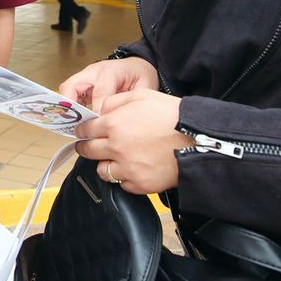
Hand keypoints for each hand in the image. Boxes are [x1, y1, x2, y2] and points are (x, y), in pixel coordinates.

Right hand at [60, 57, 160, 114]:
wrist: (137, 65)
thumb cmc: (140, 75)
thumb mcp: (143, 87)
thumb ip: (131, 102)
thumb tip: (118, 118)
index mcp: (110, 71)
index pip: (99, 93)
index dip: (98, 112)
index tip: (100, 125)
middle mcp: (93, 72)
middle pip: (71, 86)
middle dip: (70, 107)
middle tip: (76, 124)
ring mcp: (85, 76)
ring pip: (66, 89)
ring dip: (67, 107)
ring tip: (74, 124)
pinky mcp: (82, 82)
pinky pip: (70, 94)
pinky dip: (71, 107)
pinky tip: (78, 120)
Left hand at [70, 89, 193, 193]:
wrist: (199, 140)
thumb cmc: (173, 116)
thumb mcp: (142, 95)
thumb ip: (116, 101)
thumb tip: (101, 109)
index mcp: (114, 124)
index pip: (85, 130)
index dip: (82, 130)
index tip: (82, 132)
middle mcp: (116, 148)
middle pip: (88, 151)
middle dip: (86, 147)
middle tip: (89, 146)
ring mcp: (127, 168)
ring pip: (102, 171)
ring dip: (105, 164)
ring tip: (116, 159)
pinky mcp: (139, 184)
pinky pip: (122, 184)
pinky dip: (125, 178)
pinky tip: (134, 169)